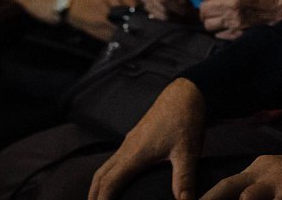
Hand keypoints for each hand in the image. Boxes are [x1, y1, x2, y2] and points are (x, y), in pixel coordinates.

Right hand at [89, 78, 205, 199]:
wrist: (185, 92)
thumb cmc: (185, 119)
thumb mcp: (187, 150)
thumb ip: (184, 178)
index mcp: (134, 154)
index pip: (108, 183)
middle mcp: (127, 148)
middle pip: (100, 176)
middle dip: (94, 196)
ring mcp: (130, 141)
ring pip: (106, 166)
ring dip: (99, 185)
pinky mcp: (136, 137)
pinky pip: (116, 159)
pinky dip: (110, 173)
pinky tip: (120, 179)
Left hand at [198, 0, 281, 38]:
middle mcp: (231, 5)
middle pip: (204, 9)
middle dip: (206, 8)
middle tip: (212, 7)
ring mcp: (234, 21)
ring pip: (208, 24)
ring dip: (212, 20)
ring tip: (219, 17)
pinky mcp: (238, 34)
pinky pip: (219, 34)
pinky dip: (220, 30)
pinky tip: (228, 25)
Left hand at [200, 152, 281, 199]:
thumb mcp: (279, 179)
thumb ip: (259, 190)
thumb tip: (242, 198)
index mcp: (258, 169)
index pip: (226, 185)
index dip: (208, 199)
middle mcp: (263, 172)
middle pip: (227, 187)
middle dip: (209, 199)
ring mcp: (277, 182)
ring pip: (246, 197)